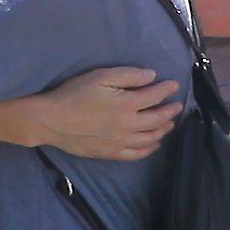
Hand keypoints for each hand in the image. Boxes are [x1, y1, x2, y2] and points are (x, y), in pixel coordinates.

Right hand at [16, 62, 179, 159]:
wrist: (52, 121)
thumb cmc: (74, 94)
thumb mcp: (101, 76)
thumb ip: (129, 75)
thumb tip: (152, 76)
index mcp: (128, 104)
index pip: (155, 96)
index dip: (167, 89)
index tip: (174, 85)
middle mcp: (130, 125)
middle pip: (157, 119)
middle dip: (170, 111)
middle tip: (177, 106)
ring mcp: (121, 142)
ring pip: (151, 138)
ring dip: (163, 130)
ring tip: (170, 124)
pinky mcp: (111, 153)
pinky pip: (137, 154)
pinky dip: (149, 149)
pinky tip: (154, 144)